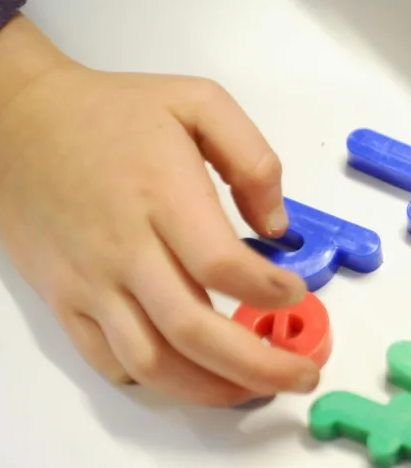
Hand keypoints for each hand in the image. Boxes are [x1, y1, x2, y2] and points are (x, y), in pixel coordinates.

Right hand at [0, 15, 318, 405]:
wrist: (19, 122)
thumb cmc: (114, 112)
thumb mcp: (198, 101)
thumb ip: (251, 158)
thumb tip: (276, 227)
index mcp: (162, 195)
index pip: (220, 264)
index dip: (267, 291)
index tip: (295, 291)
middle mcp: (125, 248)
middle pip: (193, 329)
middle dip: (258, 364)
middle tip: (303, 374)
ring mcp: (91, 281)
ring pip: (152, 360)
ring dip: (211, 387)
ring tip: (256, 388)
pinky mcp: (65, 299)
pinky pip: (108, 359)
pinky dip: (156, 379)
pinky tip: (192, 376)